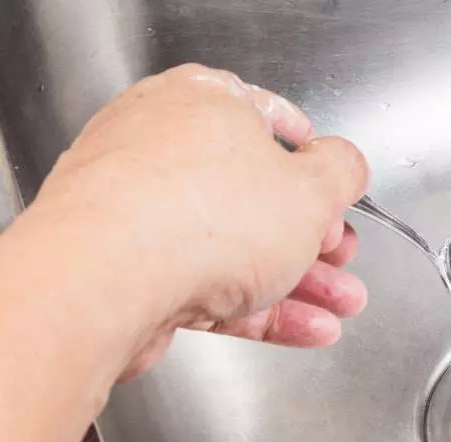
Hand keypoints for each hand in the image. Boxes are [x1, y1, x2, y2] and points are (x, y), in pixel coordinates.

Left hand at [30, 64, 368, 378]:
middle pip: (257, 194)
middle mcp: (164, 148)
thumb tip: (347, 165)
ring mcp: (141, 211)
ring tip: (341, 305)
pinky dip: (259, 307)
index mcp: (203, 104)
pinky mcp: (131, 270)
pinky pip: (209, 284)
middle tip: (344, 257)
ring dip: (299, 281)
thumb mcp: (312, 190)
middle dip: (315, 236)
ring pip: (236, 246)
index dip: (314, 157)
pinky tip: (306, 329)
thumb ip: (342, 173)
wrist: (103, 284)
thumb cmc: (201, 218)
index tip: (335, 185)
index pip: (270, 118)